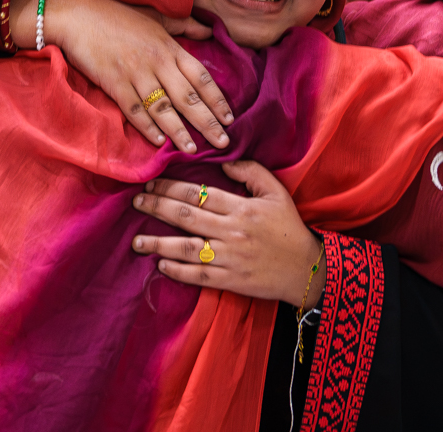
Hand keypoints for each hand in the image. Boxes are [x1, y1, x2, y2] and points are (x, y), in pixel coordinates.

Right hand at [12, 0, 233, 151]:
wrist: (79, 14)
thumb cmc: (117, 15)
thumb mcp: (155, 17)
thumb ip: (184, 25)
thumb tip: (208, 29)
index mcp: (169, 47)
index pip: (201, 77)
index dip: (217, 99)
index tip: (230, 118)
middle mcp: (157, 62)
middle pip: (188, 97)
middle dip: (208, 122)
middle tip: (223, 142)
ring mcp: (135, 73)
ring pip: (163, 107)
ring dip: (180, 130)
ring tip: (193, 149)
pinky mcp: (114, 83)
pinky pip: (134, 109)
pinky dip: (146, 126)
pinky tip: (158, 141)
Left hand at [131, 161, 325, 307]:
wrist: (306, 268)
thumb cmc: (289, 228)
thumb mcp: (276, 192)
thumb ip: (251, 172)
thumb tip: (224, 162)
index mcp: (241, 207)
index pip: (198, 193)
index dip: (170, 187)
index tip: (151, 183)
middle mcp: (231, 231)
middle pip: (186, 216)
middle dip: (156, 207)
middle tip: (136, 202)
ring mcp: (229, 257)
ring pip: (186, 248)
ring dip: (158, 243)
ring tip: (136, 241)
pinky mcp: (230, 280)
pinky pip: (198, 275)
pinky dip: (177, 270)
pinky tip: (160, 264)